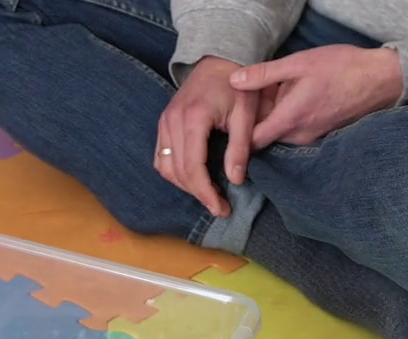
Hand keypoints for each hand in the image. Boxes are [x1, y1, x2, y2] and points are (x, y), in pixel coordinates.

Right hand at [155, 57, 257, 215]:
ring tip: (207, 193)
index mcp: (194, 118)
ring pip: (165, 167)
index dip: (205, 193)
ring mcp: (164, 121)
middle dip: (198, 193)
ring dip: (184, 185)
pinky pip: (161, 156)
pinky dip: (173, 172)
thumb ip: (239, 148)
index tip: (221, 208)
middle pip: (178, 171)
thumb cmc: (237, 87)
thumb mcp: (246, 115)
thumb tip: (235, 180)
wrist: (219, 61)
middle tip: (219, 206)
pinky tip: (192, 178)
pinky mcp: (163, 123)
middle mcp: (173, 121)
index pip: (193, 167)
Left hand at [231, 45, 401, 148]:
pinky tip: (295, 98)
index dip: (237, 132)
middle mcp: (299, 137)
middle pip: (264, 137)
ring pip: (280, 134)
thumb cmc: (341, 68)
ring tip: (275, 95)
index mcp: (289, 119)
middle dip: (256, 122)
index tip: (232, 117)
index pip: (251, 141)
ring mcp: (311, 139)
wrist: (380, 80)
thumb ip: (264, 74)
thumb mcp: (299, 63)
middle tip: (253, 99)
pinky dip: (290, 120)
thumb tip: (233, 80)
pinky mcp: (320, 136)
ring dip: (274, 119)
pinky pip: (296, 132)